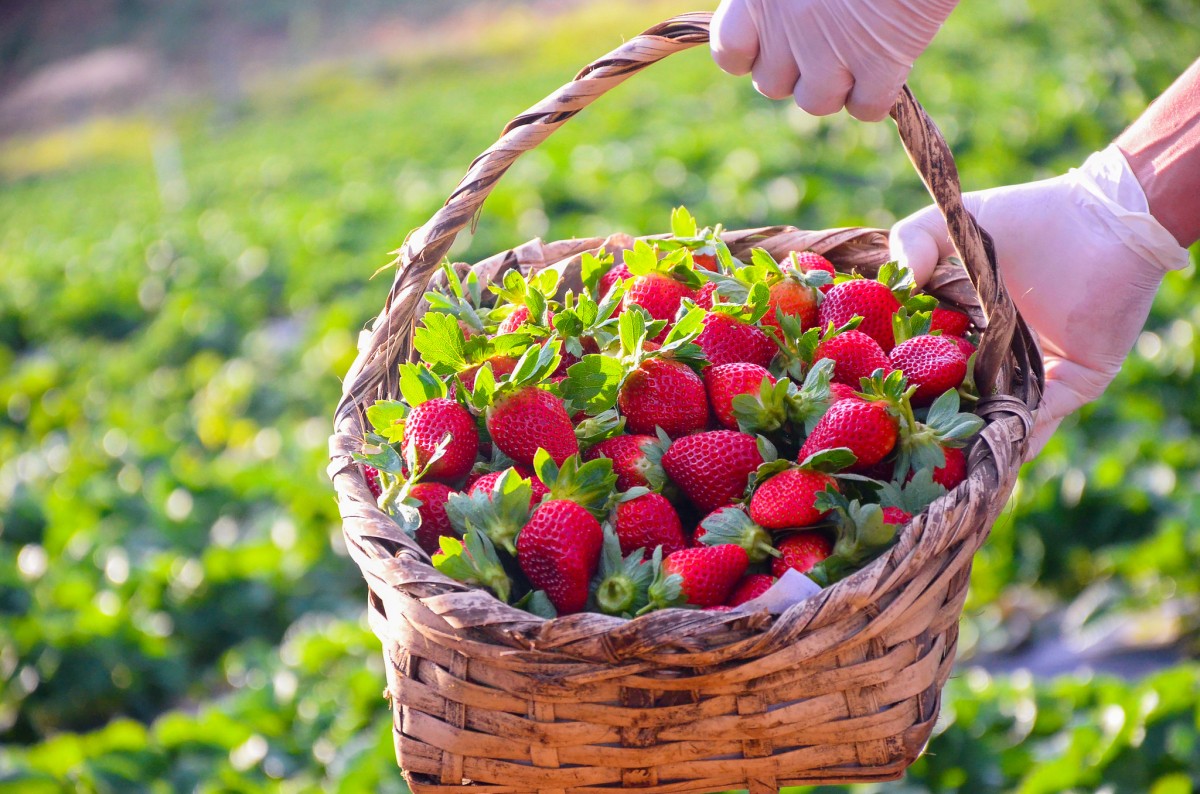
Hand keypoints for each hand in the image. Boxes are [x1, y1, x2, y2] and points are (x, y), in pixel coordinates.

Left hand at [710, 0, 957, 120]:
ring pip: (816, 102)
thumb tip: (777, 20)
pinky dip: (878, 94)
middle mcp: (787, 29)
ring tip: (861, 43)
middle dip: (796, 70)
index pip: (729, 51)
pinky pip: (866, 108)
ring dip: (837, 84)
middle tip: (827, 37)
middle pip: (772, 85)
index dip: (750, 55)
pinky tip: (889, 59)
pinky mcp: (878, 65)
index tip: (773, 43)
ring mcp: (830, 52)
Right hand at [890, 146, 1189, 457]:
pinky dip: (1021, 435)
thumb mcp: (953, 222)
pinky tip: (993, 447)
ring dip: (976, 438)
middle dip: (935, 422)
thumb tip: (896, 287)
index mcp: (967, 326)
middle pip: (960, 398)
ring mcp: (1038, 372)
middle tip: (900, 439)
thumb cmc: (1031, 217)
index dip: (900, 377)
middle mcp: (1000, 356)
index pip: (928, 361)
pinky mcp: (1075, 382)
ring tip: (943, 458)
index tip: (872, 396)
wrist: (1105, 220)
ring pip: (1001, 418)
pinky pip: (1043, 418)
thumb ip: (909, 240)